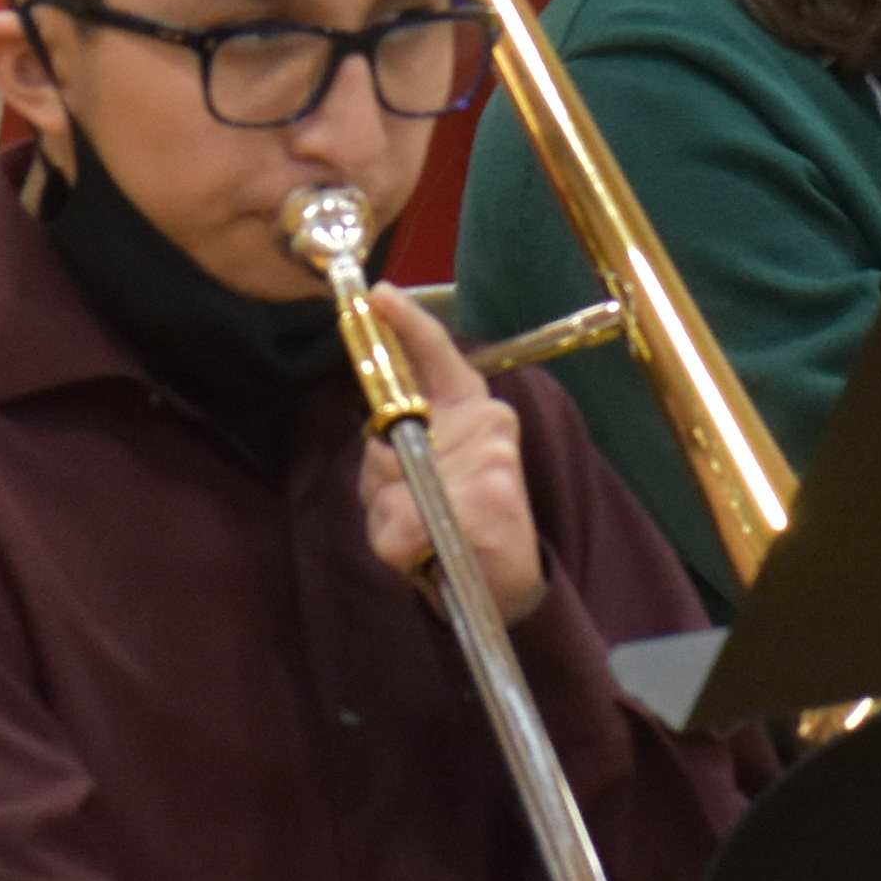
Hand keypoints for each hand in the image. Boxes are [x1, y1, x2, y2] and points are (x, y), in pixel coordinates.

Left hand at [356, 287, 546, 622]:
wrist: (502, 583)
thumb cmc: (457, 522)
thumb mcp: (424, 472)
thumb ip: (396, 446)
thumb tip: (378, 447)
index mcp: (470, 408)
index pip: (436, 354)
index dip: (406, 322)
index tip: (378, 296)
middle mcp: (487, 422)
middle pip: (389, 437)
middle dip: (382, 479)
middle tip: (411, 511)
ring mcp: (490, 462)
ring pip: (392, 487)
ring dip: (390, 519)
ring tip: (425, 536)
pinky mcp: (487, 502)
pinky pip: (404, 524)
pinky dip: (400, 546)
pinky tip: (429, 554)